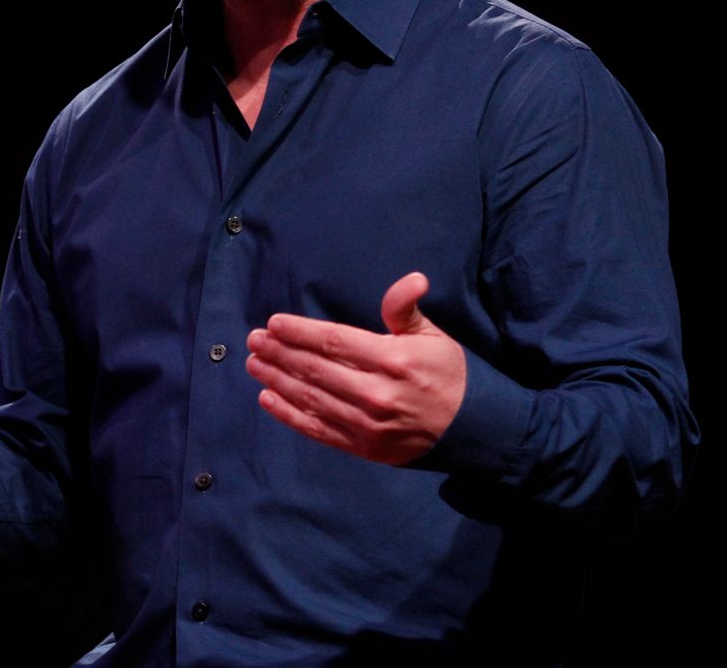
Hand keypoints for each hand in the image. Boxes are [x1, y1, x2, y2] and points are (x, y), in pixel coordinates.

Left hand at [245, 272, 465, 465]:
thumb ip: (407, 310)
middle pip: (315, 369)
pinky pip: (317, 429)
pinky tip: (268, 398)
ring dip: (277, 379)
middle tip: (254, 340)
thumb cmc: (449, 374)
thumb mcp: (433, 335)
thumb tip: (412, 279)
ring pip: (310, 399)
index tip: (274, 323)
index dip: (300, 332)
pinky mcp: (362, 447)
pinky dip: (289, 414)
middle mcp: (375, 394)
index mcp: (392, 360)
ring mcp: (366, 425)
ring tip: (254, 364)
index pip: (334, 342)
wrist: (472, 429)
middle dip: (279, 353)